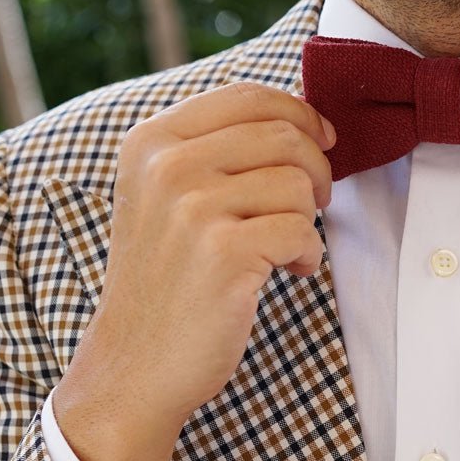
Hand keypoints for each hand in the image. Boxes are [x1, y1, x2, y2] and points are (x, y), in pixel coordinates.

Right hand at [52, 81, 335, 460]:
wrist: (135, 364)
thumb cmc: (165, 283)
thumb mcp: (165, 199)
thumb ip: (212, 153)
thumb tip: (299, 118)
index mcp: (151, 142)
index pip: (247, 96)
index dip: (301, 113)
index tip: (324, 141)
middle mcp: (166, 165)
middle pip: (283, 135)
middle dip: (317, 170)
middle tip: (315, 204)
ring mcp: (192, 208)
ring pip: (297, 184)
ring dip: (309, 220)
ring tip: (288, 249)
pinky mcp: (224, 252)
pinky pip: (301, 231)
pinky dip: (308, 255)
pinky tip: (289, 272)